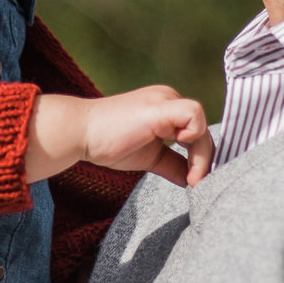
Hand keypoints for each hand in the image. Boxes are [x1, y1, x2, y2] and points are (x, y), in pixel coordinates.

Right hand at [27, 87, 214, 186]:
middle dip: (204, 159)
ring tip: (192, 179)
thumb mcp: (148, 157)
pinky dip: (195, 135)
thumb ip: (171, 165)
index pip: (197, 132)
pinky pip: (194, 114)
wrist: (78, 133)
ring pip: (201, 123)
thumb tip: (190, 180)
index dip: (201, 158)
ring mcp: (164, 100)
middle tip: (196, 183)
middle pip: (202, 129)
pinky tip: (181, 150)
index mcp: (166, 108)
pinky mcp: (159, 108)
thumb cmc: (106, 143)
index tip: (194, 181)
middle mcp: (167, 99)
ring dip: (202, 155)